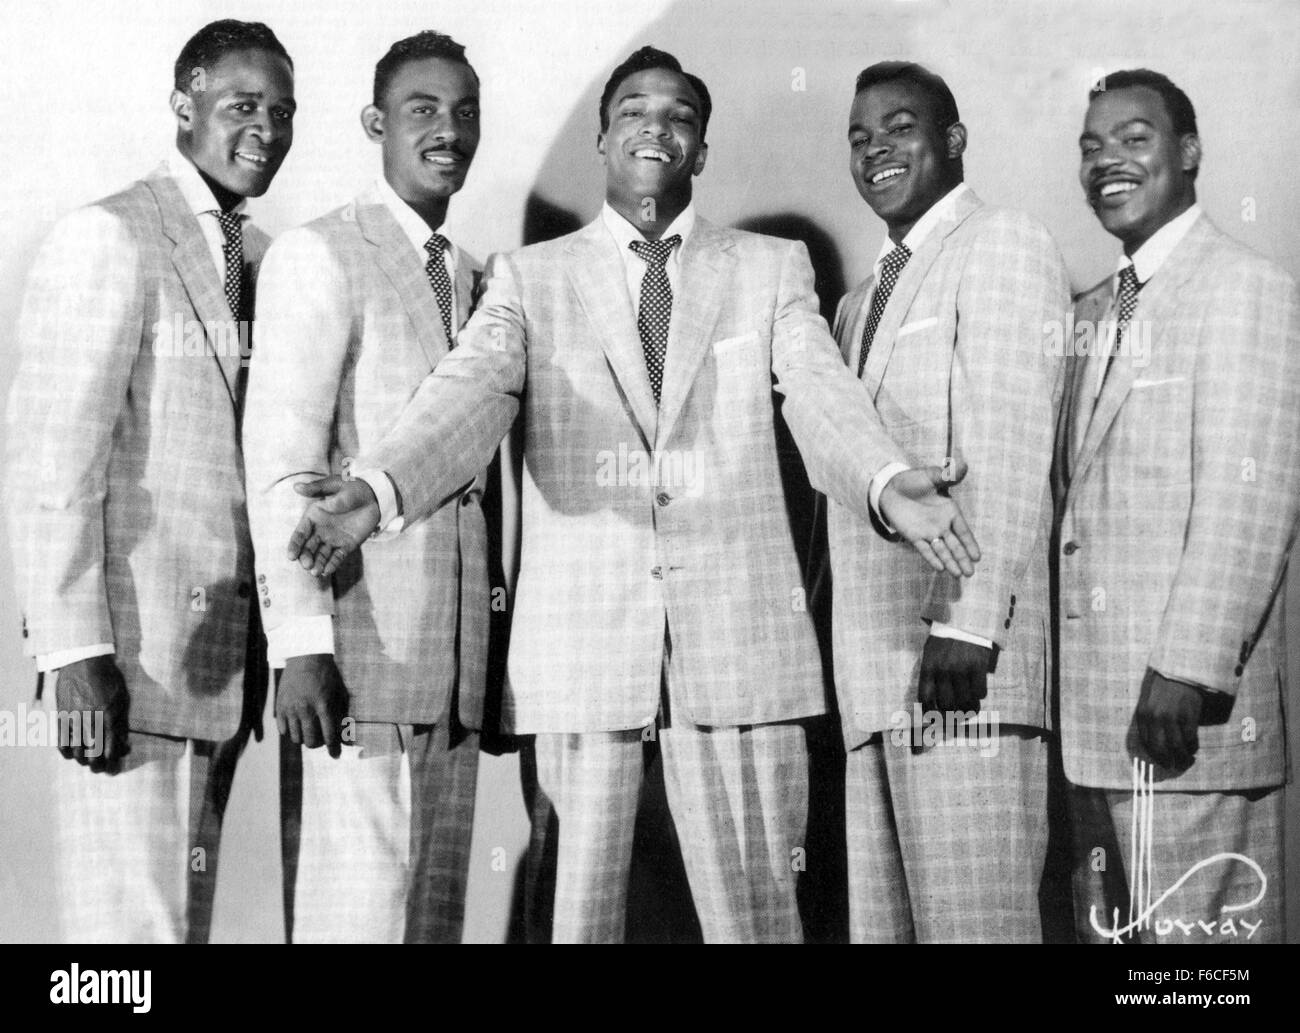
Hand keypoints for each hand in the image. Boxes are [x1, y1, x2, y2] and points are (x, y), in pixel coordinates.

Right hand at [55, 655, 130, 772]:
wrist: (84, 661)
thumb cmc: (109, 679)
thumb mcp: (123, 699)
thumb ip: (122, 723)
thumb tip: (124, 745)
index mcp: (110, 716)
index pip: (111, 750)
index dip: (112, 764)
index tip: (113, 768)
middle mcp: (91, 720)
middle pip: (93, 755)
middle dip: (97, 767)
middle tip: (100, 769)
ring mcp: (74, 719)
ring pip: (76, 753)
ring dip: (82, 761)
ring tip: (88, 761)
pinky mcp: (61, 716)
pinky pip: (60, 742)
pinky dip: (65, 753)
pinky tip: (72, 753)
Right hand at [276, 654, 348, 756]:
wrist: (305, 657)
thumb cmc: (328, 675)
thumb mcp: (340, 693)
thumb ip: (342, 715)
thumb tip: (347, 738)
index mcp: (323, 704)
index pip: (329, 735)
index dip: (333, 748)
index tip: (335, 755)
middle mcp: (305, 708)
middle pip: (310, 741)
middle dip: (318, 744)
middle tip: (321, 739)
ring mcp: (290, 708)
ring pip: (296, 738)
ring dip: (304, 738)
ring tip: (309, 730)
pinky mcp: (279, 706)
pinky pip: (283, 730)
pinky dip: (291, 731)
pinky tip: (298, 724)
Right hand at [288, 475, 379, 577]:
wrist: (374, 496)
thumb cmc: (351, 487)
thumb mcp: (335, 485)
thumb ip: (317, 489)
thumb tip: (296, 486)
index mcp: (313, 517)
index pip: (300, 534)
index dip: (295, 545)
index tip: (291, 556)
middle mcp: (320, 530)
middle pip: (309, 547)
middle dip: (306, 557)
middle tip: (307, 565)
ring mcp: (333, 539)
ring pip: (321, 555)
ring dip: (317, 564)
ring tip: (315, 572)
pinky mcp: (347, 545)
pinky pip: (338, 557)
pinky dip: (332, 564)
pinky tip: (327, 571)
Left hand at [879, 461, 980, 576]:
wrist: (891, 487)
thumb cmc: (914, 481)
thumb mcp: (931, 476)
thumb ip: (947, 475)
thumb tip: (962, 465)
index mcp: (950, 511)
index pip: (963, 531)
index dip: (970, 543)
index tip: (977, 556)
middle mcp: (941, 525)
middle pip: (955, 546)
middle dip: (962, 558)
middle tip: (971, 573)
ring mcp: (928, 532)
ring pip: (942, 550)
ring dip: (950, 562)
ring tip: (959, 574)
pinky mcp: (914, 536)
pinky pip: (925, 549)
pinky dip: (932, 558)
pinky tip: (940, 568)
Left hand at [918, 635, 991, 716]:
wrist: (964, 619)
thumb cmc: (944, 640)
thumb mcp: (930, 655)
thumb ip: (930, 676)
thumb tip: (931, 704)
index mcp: (928, 667)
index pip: (925, 699)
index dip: (930, 714)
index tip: (936, 718)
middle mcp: (943, 671)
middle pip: (947, 705)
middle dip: (952, 714)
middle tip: (957, 715)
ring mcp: (961, 669)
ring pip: (965, 702)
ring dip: (969, 709)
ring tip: (970, 709)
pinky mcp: (978, 666)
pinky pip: (980, 693)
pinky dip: (980, 696)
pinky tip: (978, 690)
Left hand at [1134, 668, 1202, 769]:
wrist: (1181, 670)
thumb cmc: (1164, 686)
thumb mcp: (1149, 700)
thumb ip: (1149, 718)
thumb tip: (1155, 741)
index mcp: (1142, 714)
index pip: (1145, 743)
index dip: (1155, 756)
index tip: (1162, 761)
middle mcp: (1154, 718)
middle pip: (1160, 748)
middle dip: (1168, 761)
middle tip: (1176, 767)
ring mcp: (1171, 717)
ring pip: (1176, 747)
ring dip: (1183, 758)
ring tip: (1188, 761)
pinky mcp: (1188, 716)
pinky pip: (1190, 738)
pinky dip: (1192, 747)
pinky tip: (1194, 748)